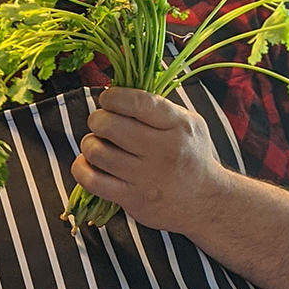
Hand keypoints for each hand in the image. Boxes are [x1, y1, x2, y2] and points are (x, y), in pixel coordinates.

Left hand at [70, 87, 228, 233]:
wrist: (206, 202)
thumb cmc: (191, 155)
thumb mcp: (189, 123)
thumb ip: (158, 105)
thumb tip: (119, 87)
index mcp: (178, 126)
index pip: (137, 103)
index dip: (113, 96)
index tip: (108, 99)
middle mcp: (163, 151)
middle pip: (109, 125)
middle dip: (97, 119)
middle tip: (102, 123)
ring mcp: (146, 178)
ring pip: (96, 151)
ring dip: (90, 143)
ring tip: (99, 144)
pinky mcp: (133, 199)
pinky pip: (91, 181)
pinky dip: (82, 168)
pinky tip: (91, 164)